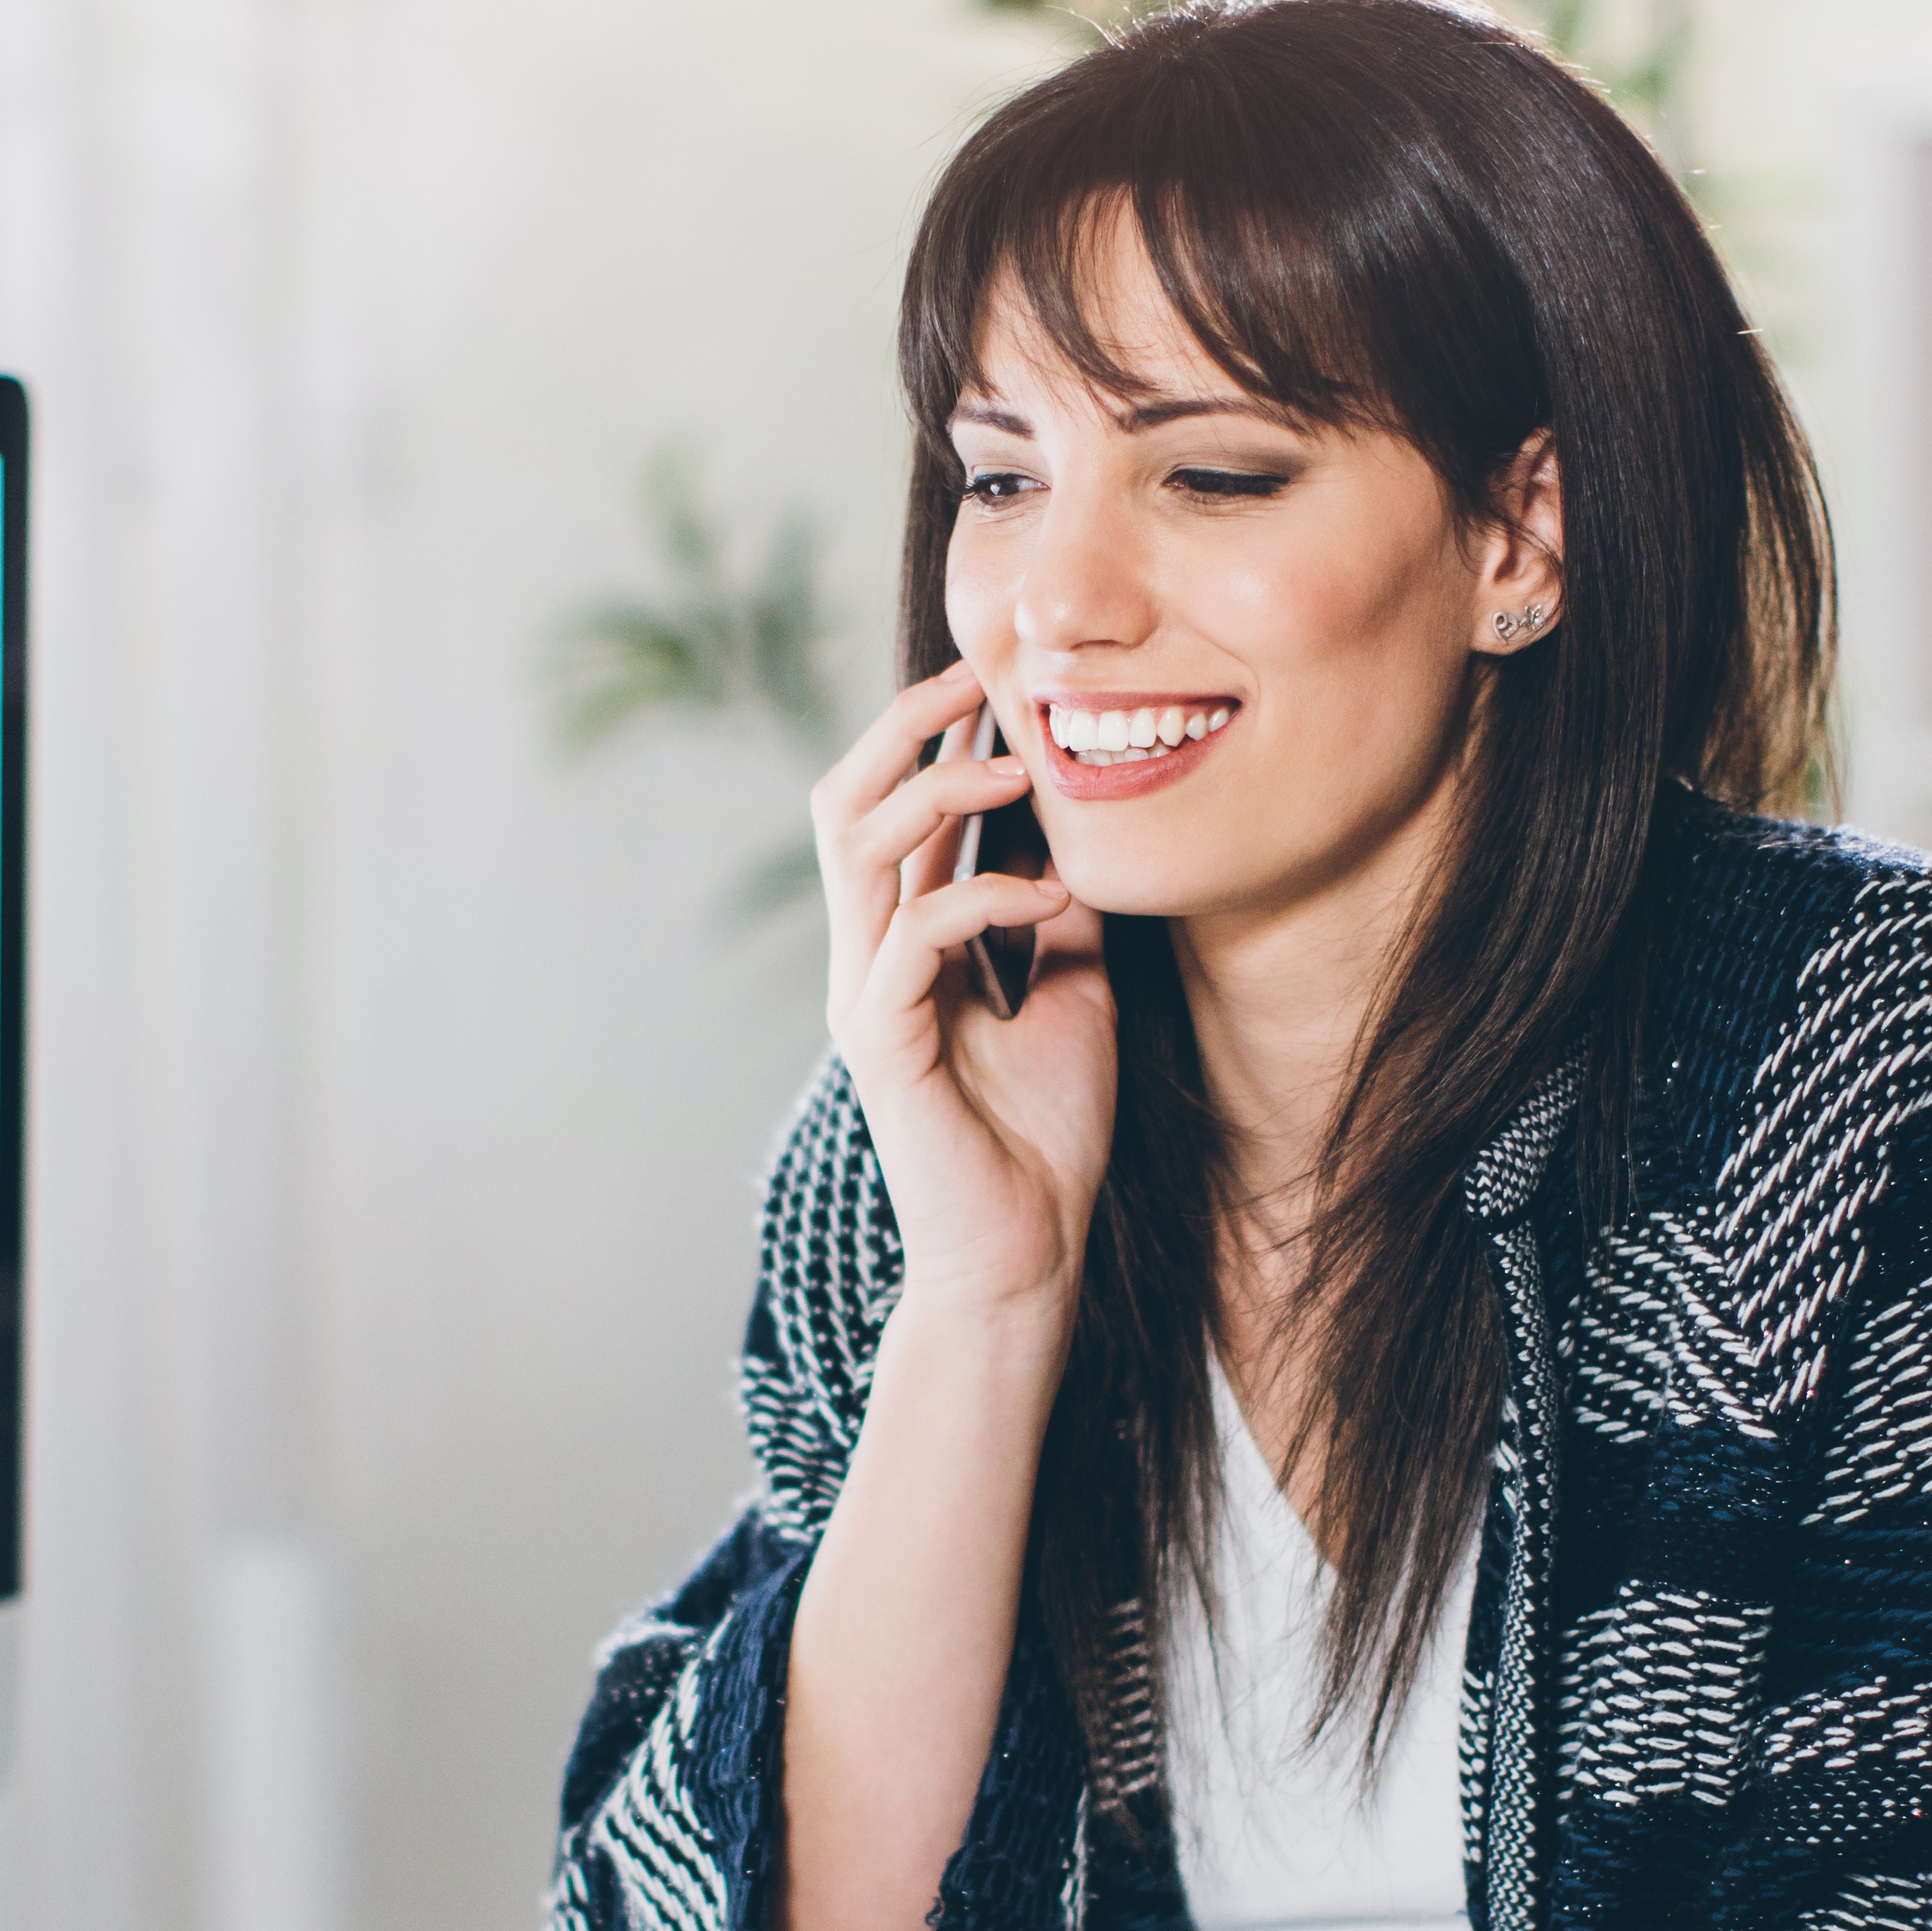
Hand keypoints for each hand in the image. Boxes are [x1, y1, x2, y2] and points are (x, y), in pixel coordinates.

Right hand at [811, 663, 1115, 1314]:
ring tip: (1021, 767)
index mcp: (902, 942)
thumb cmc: (1047, 1133)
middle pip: (845, 804)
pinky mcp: (882, 1046)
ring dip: (939, 789)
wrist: (1029, 1252)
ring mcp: (865, 999)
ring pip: (859, 849)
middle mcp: (867, 958)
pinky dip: (980, 896)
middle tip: (978, 679)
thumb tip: (1087, 833)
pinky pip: (914, 935)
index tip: (991, 677)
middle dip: (904, 728)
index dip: (927, 733)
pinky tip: (1046, 894)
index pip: (891, 809)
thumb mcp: (1076, 991)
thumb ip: (1062, 913)